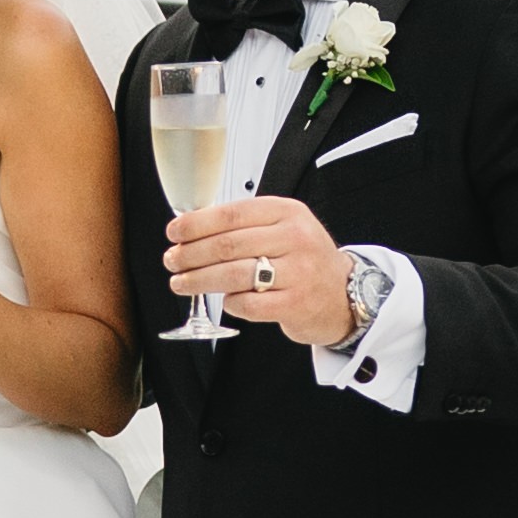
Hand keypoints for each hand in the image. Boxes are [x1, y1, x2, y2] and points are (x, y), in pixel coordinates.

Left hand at [161, 190, 356, 345]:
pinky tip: (225, 300)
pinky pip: (248, 304)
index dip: (196, 224)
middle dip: (191, 254)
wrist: (345, 294)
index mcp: (287, 212)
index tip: (174, 233)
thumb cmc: (305, 260)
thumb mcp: (284, 227)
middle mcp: (295, 239)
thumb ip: (246, 224)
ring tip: (181, 283)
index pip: (232, 214)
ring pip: (233, 275)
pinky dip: (230, 303)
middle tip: (172, 260)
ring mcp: (298, 272)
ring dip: (199, 280)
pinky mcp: (295, 304)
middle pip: (227, 245)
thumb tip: (192, 226)